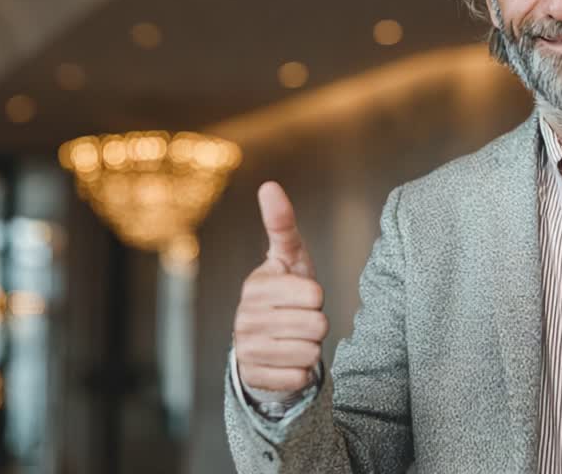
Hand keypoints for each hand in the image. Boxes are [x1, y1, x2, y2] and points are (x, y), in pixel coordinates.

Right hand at [234, 181, 328, 392]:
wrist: (265, 344)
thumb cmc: (285, 293)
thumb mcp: (288, 258)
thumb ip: (282, 224)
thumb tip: (269, 185)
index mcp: (255, 285)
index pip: (314, 293)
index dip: (316, 296)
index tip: (301, 295)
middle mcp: (244, 318)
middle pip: (317, 324)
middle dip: (317, 323)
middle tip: (300, 320)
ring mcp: (246, 349)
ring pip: (311, 352)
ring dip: (311, 348)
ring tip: (294, 339)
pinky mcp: (255, 377)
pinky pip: (300, 377)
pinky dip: (302, 372)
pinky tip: (288, 362)